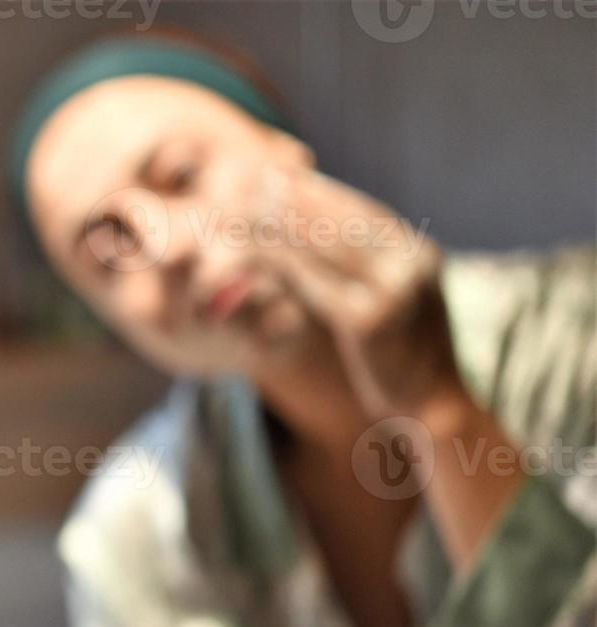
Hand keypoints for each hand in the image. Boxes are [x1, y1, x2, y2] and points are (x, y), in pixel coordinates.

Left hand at [259, 166, 462, 419]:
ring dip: (279, 224)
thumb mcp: (392, 299)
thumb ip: (365, 266)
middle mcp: (409, 264)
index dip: (317, 191)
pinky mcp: (369, 322)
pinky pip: (314, 284)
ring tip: (241, 209)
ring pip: (324, 247)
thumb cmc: (401, 355)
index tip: (277, 174)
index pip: (360, 212)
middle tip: (250, 179)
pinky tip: (252, 253)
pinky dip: (281, 265)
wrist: (433, 405)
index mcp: (416, 253)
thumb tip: (319, 230)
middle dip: (292, 199)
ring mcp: (393, 292)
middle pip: (340, 221)